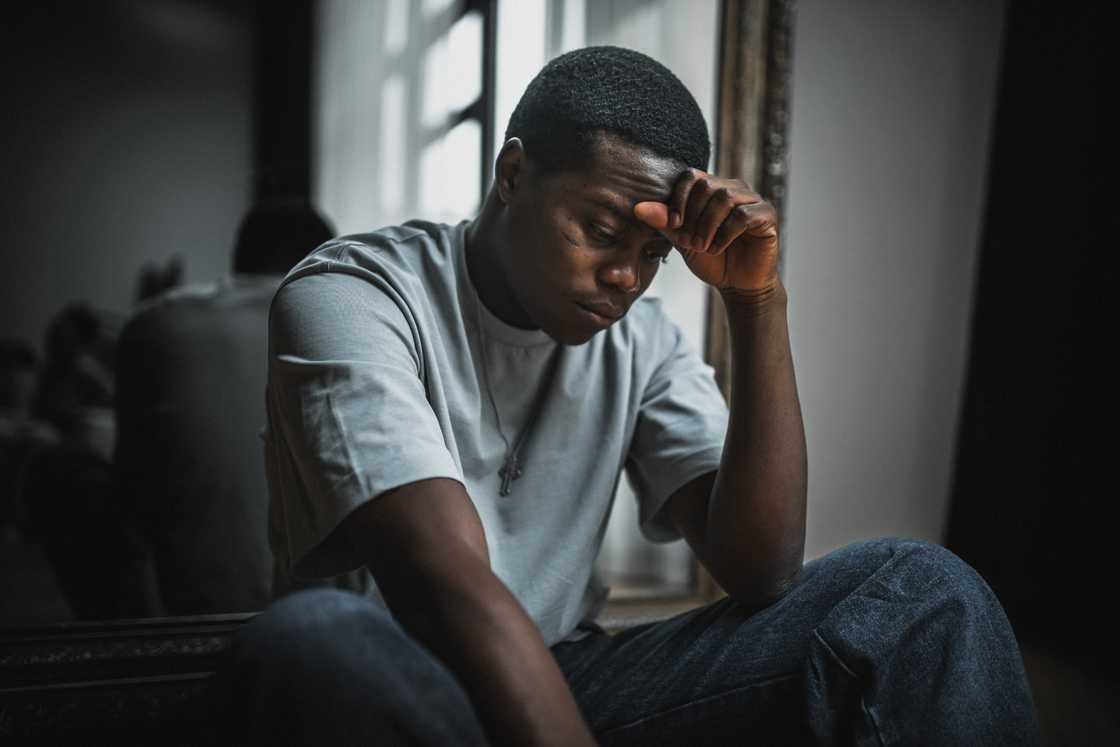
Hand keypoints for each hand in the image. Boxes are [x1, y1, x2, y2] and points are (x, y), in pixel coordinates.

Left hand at [634, 169, 779, 294]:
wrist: (737, 284)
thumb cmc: (711, 259)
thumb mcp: (682, 241)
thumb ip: (665, 223)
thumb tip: (638, 208)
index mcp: (712, 190)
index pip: (691, 176)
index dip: (679, 198)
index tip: (673, 225)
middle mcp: (733, 189)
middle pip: (707, 185)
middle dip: (693, 216)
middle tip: (689, 243)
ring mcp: (752, 200)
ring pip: (725, 197)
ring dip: (707, 225)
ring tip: (702, 247)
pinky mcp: (766, 215)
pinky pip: (743, 215)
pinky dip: (726, 234)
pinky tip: (718, 248)